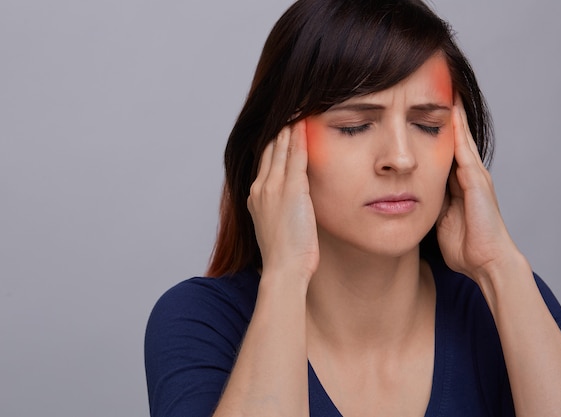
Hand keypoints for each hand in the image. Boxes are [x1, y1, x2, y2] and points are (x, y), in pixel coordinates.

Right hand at [247, 120, 318, 282]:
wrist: (283, 269)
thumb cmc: (284, 256)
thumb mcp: (277, 228)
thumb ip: (280, 209)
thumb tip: (291, 204)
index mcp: (256, 197)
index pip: (264, 161)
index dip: (272, 142)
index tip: (280, 126)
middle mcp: (260, 187)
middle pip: (269, 149)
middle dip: (279, 129)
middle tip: (288, 108)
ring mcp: (273, 187)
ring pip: (280, 148)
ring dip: (288, 127)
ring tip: (297, 107)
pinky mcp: (291, 189)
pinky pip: (295, 156)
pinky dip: (299, 138)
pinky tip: (304, 123)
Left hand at [436, 97, 519, 281]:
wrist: (487, 262)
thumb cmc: (465, 246)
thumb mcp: (440, 219)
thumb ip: (431, 203)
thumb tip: (412, 196)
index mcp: (458, 185)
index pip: (445, 152)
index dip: (435, 132)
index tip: (422, 112)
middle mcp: (468, 176)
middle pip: (455, 139)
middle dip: (446, 117)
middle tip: (437, 89)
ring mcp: (475, 177)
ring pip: (461, 139)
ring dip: (453, 116)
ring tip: (444, 91)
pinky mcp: (477, 181)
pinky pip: (465, 151)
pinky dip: (458, 132)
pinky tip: (450, 113)